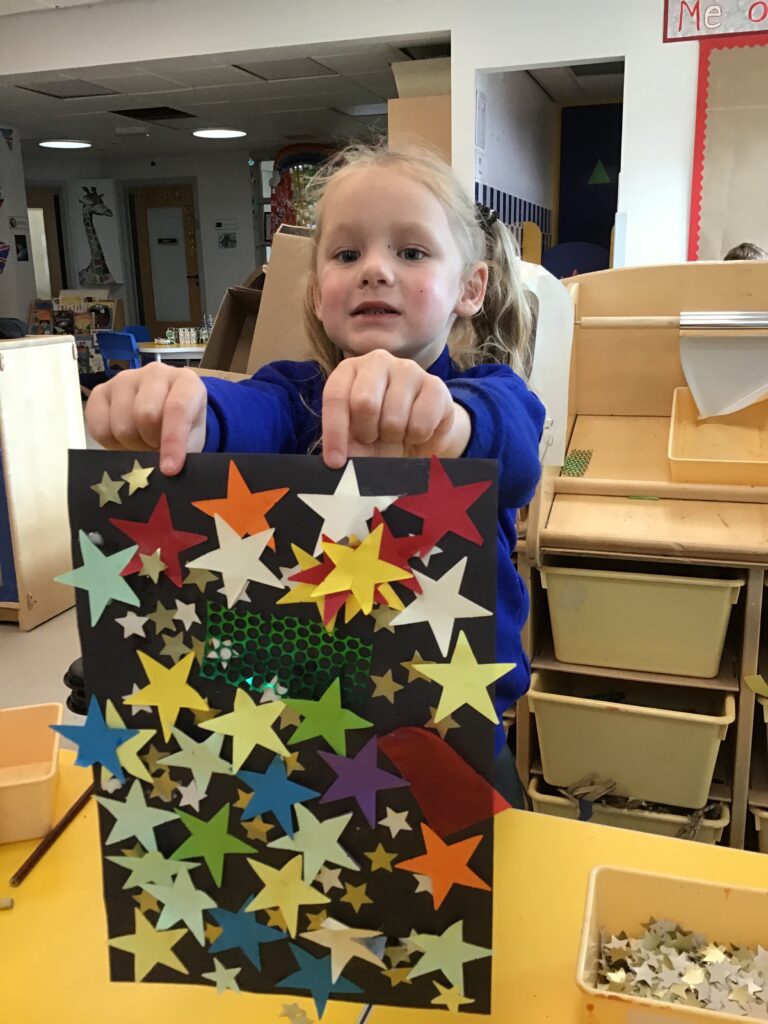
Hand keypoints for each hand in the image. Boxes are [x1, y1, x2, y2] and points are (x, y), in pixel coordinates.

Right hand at [85, 363, 206, 475]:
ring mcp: (124, 380)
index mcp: (185, 381)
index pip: (177, 408)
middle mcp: (155, 373)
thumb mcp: (194, 439)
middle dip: (150, 443)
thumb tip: (166, 470)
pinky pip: (98, 428)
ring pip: (121, 425)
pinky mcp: (100, 392)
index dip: (172, 441)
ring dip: (131, 445)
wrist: (166, 415)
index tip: (169, 468)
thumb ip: (186, 452)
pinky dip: (111, 444)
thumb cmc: (184, 426)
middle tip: (156, 450)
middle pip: (145, 415)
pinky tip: (124, 441)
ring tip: (142, 444)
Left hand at [321, 349, 470, 468]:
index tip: (335, 461)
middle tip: (373, 437)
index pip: (336, 396)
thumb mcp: (357, 439)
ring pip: (394, 418)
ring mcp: (409, 370)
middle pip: (365, 403)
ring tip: (396, 432)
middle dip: (367, 432)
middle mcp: (378, 362)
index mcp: (350, 370)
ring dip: (394, 437)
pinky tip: (416, 431)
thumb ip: (346, 444)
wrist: (422, 431)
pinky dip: (417, 438)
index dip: (334, 432)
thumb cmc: (380, 430)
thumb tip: (340, 460)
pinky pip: (421, 425)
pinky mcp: (435, 385)